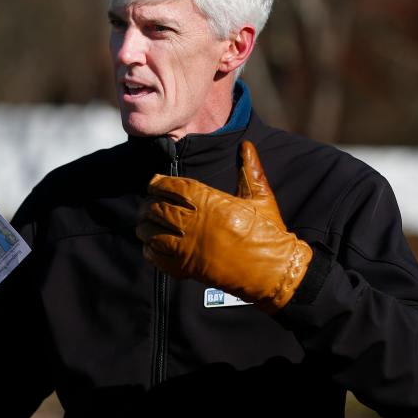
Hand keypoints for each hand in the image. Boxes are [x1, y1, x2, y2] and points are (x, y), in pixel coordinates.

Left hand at [137, 141, 311, 312]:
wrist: (273, 271)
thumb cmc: (269, 232)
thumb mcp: (261, 197)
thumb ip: (250, 170)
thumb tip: (247, 146)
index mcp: (211, 202)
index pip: (175, 187)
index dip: (159, 184)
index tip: (153, 183)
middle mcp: (196, 222)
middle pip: (158, 209)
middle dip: (149, 205)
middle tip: (147, 204)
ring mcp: (189, 247)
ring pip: (153, 233)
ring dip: (145, 227)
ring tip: (144, 225)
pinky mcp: (188, 268)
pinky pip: (158, 257)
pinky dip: (150, 250)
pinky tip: (151, 246)